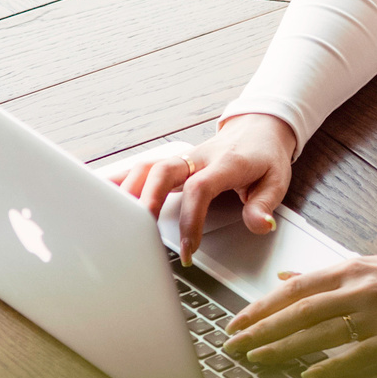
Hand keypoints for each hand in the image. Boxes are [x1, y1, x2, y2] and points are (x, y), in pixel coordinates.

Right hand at [107, 113, 296, 260]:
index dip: (191, 218)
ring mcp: (182, 158)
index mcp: (225, 163)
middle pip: (163, 171)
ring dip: (128, 191)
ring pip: (147, 166)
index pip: (201, 188)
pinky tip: (99, 195)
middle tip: (138, 233)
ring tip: (112, 219)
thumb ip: (265, 204)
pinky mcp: (172, 161)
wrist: (259, 128)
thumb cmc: (264, 157)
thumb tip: (260, 225)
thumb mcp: (276, 180)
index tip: (188, 249)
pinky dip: (119, 180)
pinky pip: (141, 167)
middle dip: (147, 201)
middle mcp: (199, 158)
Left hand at [223, 249, 376, 377]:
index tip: (236, 323)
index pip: (294, 290)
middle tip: (233, 347)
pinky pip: (355, 357)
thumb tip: (286, 277)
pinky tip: (308, 377)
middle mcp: (359, 289)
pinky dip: (329, 367)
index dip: (260, 308)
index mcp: (351, 269)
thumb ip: (325, 274)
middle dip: (260, 331)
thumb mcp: (369, 265)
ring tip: (257, 361)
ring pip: (318, 334)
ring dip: (283, 349)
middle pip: (297, 313)